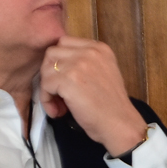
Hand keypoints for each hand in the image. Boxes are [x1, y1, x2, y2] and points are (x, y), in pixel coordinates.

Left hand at [39, 37, 148, 156]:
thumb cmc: (112, 105)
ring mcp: (78, 65)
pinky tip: (58, 111)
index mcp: (100, 48)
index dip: (60, 62)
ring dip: (47, 88)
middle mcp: (90, 52)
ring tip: (59, 105)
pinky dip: (47, 100)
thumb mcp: (105, 72)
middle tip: (58, 93)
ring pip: (45, 69)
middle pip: (52, 53)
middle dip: (50, 73)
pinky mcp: (68, 80)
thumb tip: (55, 64)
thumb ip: (85, 62)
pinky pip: (45, 85)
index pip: (65, 43)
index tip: (65, 80)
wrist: (120, 124)